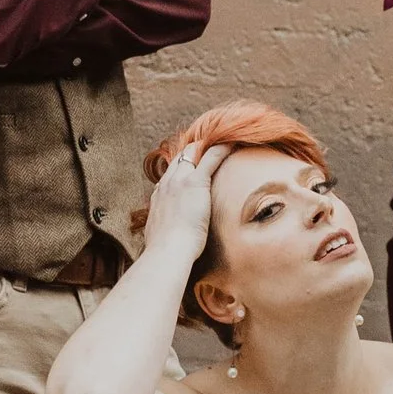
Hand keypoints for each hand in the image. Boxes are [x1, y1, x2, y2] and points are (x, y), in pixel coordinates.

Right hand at [140, 141, 224, 268]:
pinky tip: (234, 143)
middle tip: (211, 147)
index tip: (194, 166)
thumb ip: (164, 233)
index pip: (171, 174)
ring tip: (224, 140)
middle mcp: (166, 184)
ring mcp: (179, 181)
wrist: (167, 252)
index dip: (183, 167)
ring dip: (207, 146)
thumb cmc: (165, 252)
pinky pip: (211, 157)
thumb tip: (167, 241)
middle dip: (195, 151)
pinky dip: (222, 148)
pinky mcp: (194, 182)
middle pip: (180, 158)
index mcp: (158, 197)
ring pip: (193, 152)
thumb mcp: (160, 238)